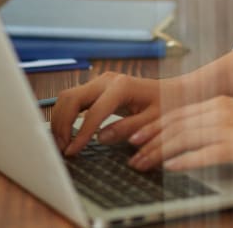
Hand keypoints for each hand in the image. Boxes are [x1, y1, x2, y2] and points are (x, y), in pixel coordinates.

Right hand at [51, 72, 168, 155]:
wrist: (173, 91)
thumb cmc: (167, 105)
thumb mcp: (153, 120)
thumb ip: (128, 128)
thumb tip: (101, 138)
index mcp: (121, 87)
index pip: (92, 113)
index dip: (80, 134)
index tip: (72, 152)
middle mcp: (107, 80)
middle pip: (71, 98)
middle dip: (61, 124)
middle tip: (61, 149)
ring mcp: (100, 82)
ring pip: (67, 97)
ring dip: (59, 119)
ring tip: (61, 144)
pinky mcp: (97, 88)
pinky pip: (73, 99)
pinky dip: (65, 115)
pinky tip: (66, 133)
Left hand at [127, 96, 232, 171]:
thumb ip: (216, 121)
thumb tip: (193, 135)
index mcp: (219, 102)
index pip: (176, 113)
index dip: (152, 125)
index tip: (133, 135)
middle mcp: (220, 111)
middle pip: (174, 124)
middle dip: (147, 139)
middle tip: (127, 151)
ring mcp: (230, 128)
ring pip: (184, 138)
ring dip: (158, 152)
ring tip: (140, 163)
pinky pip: (206, 153)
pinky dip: (184, 160)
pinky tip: (169, 167)